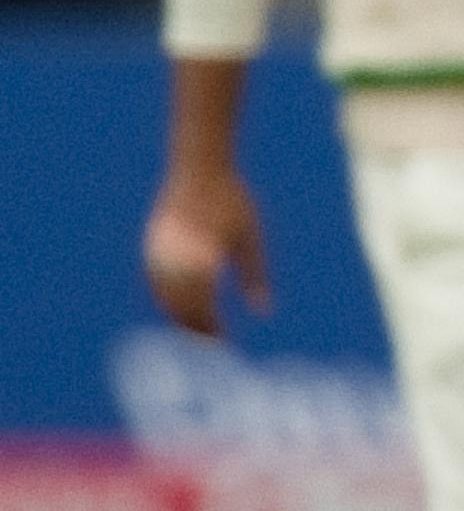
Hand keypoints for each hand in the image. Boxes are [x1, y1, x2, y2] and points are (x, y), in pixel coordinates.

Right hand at [145, 164, 269, 339]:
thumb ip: (255, 275)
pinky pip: (154, 282)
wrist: (199, 167)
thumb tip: (264, 311)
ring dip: (178, 315)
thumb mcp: (250, 237)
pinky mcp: (151, 244)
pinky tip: (180, 306)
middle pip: (180, 305)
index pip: (202, 305)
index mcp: (200, 256)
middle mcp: (174, 257)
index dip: (210, 328)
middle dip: (193, 327)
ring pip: (163, 296)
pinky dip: (166, 298)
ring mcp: (158, 251)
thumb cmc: (231, 200)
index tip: (223, 343)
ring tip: (197, 330)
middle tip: (212, 343)